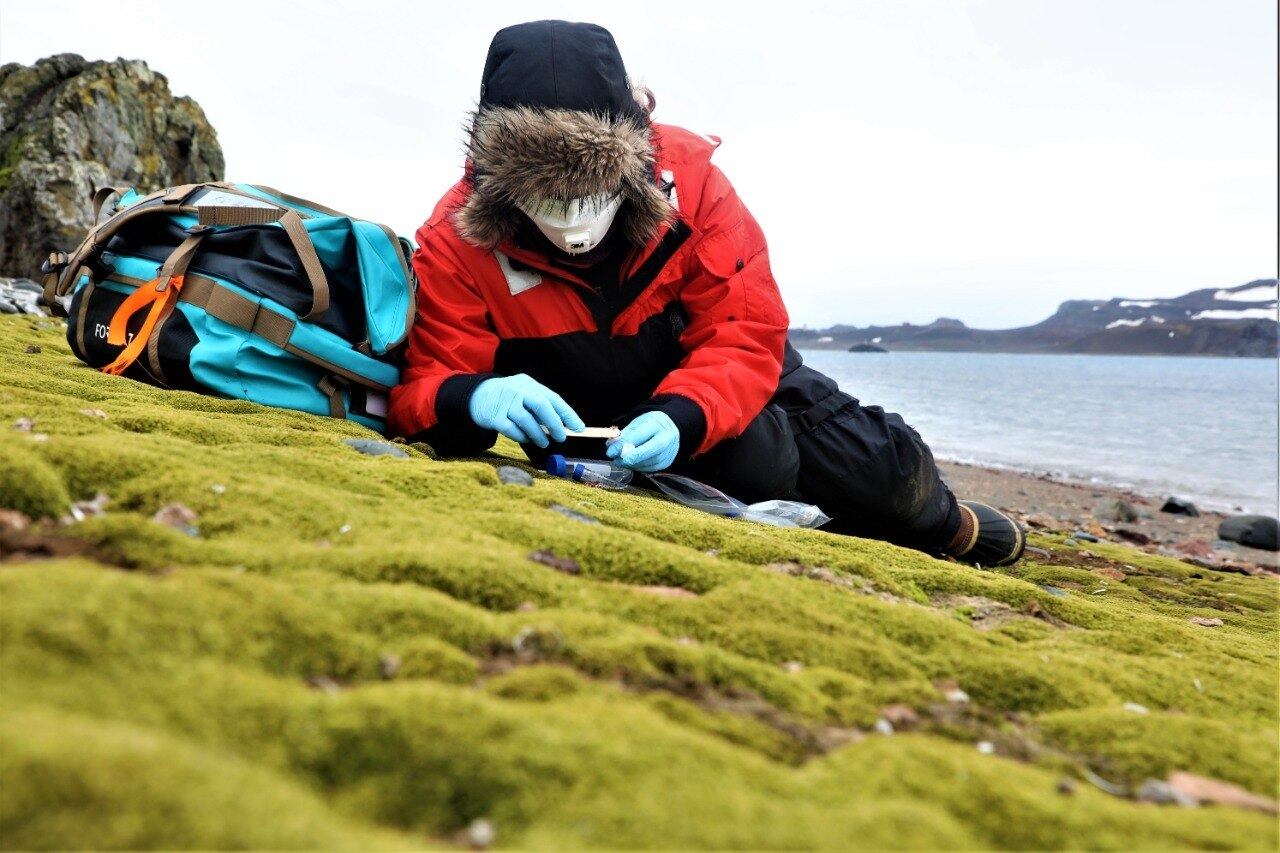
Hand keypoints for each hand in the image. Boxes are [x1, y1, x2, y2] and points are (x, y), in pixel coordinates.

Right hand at [468, 374, 584, 447]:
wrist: (478, 395)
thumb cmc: (510, 398)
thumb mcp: (526, 394)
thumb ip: (542, 407)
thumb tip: (564, 425)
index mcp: (530, 384)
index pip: (553, 398)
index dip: (567, 414)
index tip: (578, 428)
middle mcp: (518, 390)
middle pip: (540, 405)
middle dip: (554, 423)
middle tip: (561, 437)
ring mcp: (505, 402)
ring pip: (526, 420)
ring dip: (538, 434)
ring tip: (543, 442)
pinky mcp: (494, 416)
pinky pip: (511, 429)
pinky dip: (521, 437)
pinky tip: (526, 439)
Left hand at [607, 411, 679, 471]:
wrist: (670, 426)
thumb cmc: (650, 424)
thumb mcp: (637, 423)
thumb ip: (625, 434)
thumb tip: (611, 446)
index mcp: (656, 423)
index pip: (639, 436)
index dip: (623, 445)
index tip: (610, 452)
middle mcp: (666, 437)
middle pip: (648, 451)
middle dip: (629, 458)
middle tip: (616, 460)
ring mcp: (669, 451)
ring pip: (648, 462)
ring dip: (632, 464)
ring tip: (622, 461)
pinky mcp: (667, 462)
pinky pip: (651, 468)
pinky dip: (639, 467)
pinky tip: (633, 463)